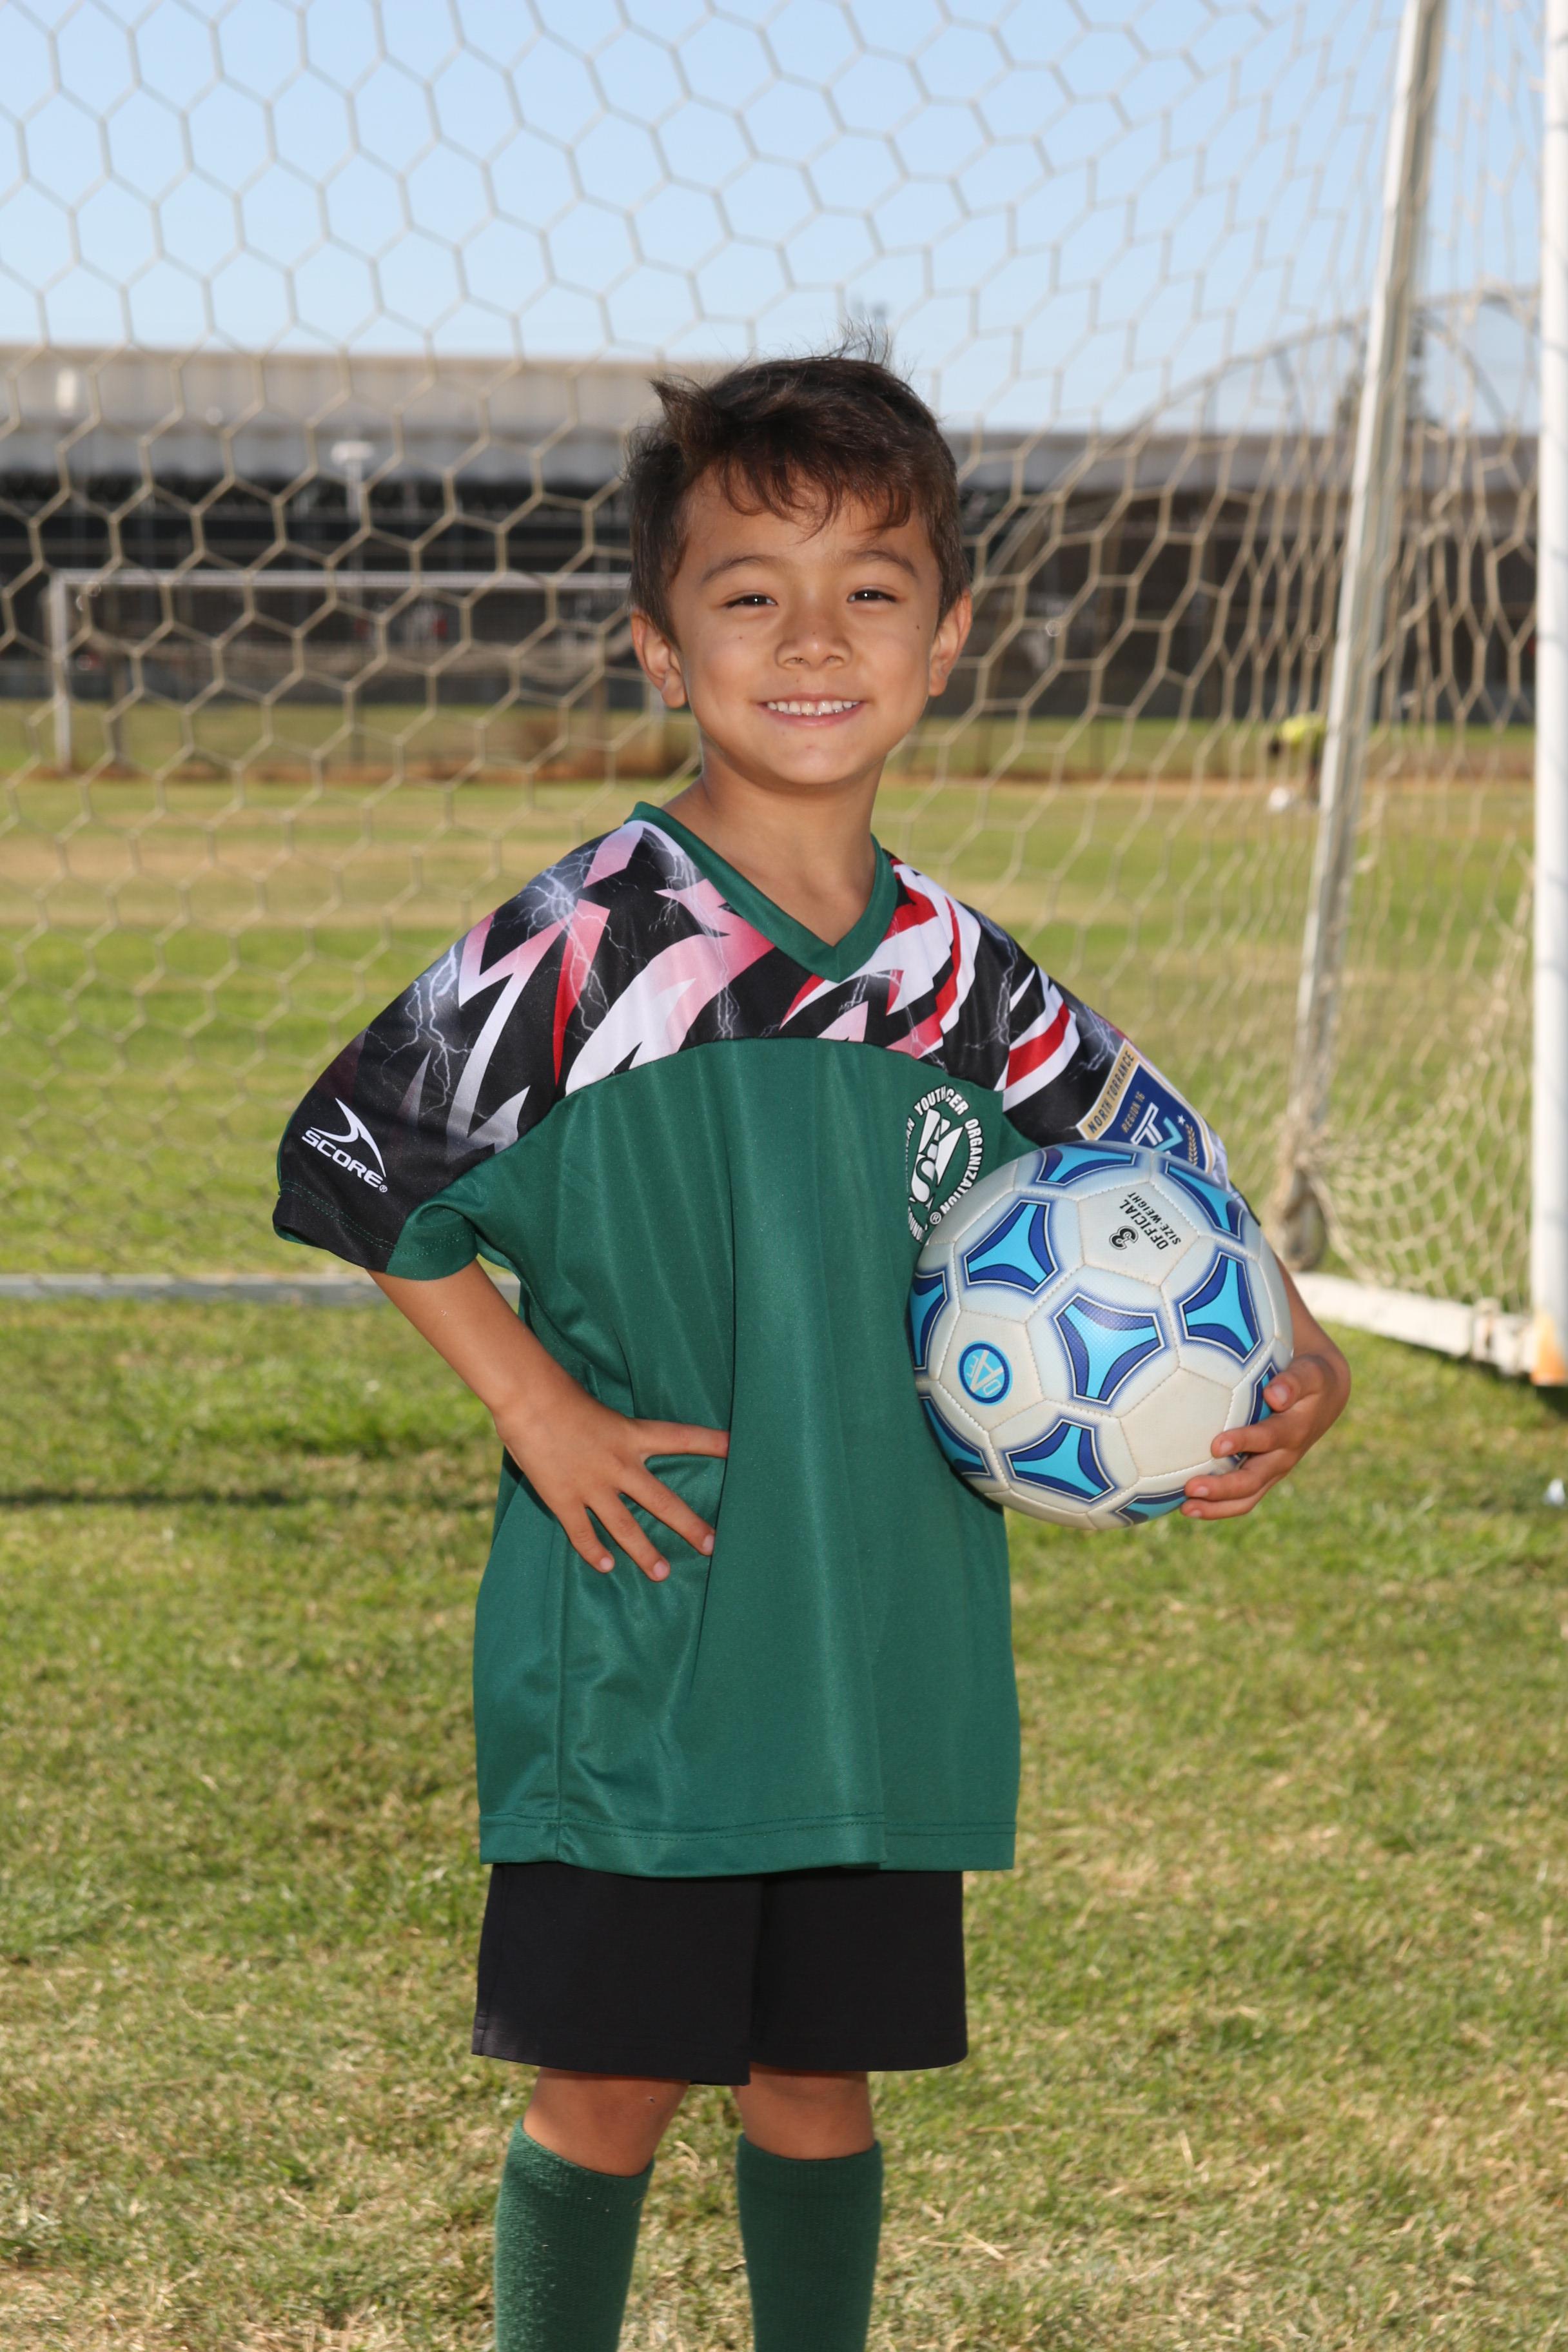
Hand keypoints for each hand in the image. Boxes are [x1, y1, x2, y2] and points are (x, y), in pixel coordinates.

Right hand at [494, 1356, 727, 1581]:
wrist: (527, 1400)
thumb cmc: (559, 1395)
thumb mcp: (599, 1409)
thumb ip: (613, 1432)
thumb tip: (618, 1445)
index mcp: (631, 1435)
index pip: (681, 1438)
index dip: (711, 1443)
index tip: (738, 1447)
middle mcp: (619, 1464)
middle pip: (662, 1501)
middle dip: (689, 1525)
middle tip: (712, 1546)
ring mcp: (592, 1485)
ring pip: (626, 1528)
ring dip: (645, 1552)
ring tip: (662, 1573)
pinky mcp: (564, 1499)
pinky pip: (583, 1533)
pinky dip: (594, 1551)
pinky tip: (606, 1566)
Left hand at [1181, 1346, 1347, 1520]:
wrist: (1323, 1399)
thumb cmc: (1309, 1379)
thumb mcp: (1310, 1373)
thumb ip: (1294, 1381)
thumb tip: (1274, 1394)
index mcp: (1294, 1429)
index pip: (1268, 1438)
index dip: (1244, 1442)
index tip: (1216, 1445)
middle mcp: (1283, 1456)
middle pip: (1253, 1480)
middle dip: (1223, 1487)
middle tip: (1191, 1487)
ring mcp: (1272, 1471)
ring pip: (1246, 1498)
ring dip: (1216, 1506)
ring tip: (1184, 1508)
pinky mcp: (1262, 1477)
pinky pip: (1240, 1499)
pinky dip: (1216, 1506)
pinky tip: (1185, 1506)